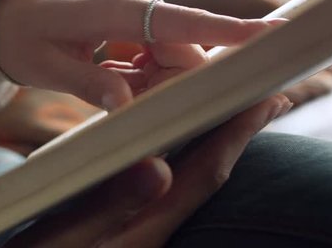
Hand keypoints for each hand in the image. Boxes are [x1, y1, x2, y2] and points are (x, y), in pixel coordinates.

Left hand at [0, 0, 283, 109]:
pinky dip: (146, 68)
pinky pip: (160, 45)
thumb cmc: (21, 38)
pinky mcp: (138, 7)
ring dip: (153, 78)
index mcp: (112, 7)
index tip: (275, 31)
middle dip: (168, 84)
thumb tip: (128, 106)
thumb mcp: (45, 68)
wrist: (8, 14)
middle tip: (122, 99)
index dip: (228, 30)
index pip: (180, 22)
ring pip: (173, 51)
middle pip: (182, 50)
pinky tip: (114, 70)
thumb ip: (89, 85)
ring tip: (108, 80)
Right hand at [4, 94, 292, 247]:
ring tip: (235, 114)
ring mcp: (146, 233)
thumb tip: (158, 168)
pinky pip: (174, 191)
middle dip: (238, 136)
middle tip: (268, 98)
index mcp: (145, 232)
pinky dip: (189, 161)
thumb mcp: (63, 239)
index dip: (236, 134)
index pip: (202, 175)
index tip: (265, 99)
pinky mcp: (135, 231)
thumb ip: (108, 207)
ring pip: (193, 184)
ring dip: (218, 146)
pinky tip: (183, 148)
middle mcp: (155, 232)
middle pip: (208, 177)